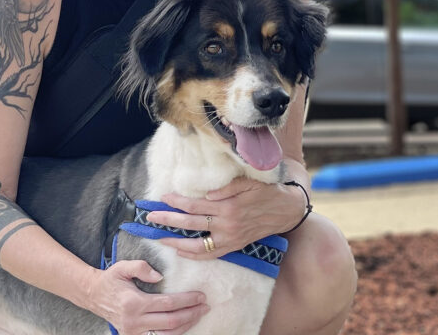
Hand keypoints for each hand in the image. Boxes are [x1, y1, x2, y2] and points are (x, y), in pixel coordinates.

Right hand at [85, 260, 208, 333]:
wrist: (93, 295)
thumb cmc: (111, 279)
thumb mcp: (122, 267)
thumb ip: (141, 268)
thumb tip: (160, 277)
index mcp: (133, 303)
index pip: (167, 303)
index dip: (186, 300)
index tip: (200, 295)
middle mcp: (134, 321)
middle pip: (171, 321)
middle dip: (192, 313)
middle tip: (205, 305)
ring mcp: (134, 333)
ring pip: (168, 334)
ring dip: (187, 325)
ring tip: (198, 314)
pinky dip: (174, 333)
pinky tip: (184, 325)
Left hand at [146, 178, 304, 260]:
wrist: (286, 210)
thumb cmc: (265, 192)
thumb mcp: (248, 182)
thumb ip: (226, 188)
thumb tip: (206, 194)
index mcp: (228, 207)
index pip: (195, 205)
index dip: (177, 202)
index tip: (162, 197)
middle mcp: (227, 225)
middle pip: (190, 225)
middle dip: (168, 220)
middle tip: (150, 217)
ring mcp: (230, 239)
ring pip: (197, 245)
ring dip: (176, 242)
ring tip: (160, 237)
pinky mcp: (234, 247)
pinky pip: (210, 255)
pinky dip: (193, 255)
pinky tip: (179, 251)